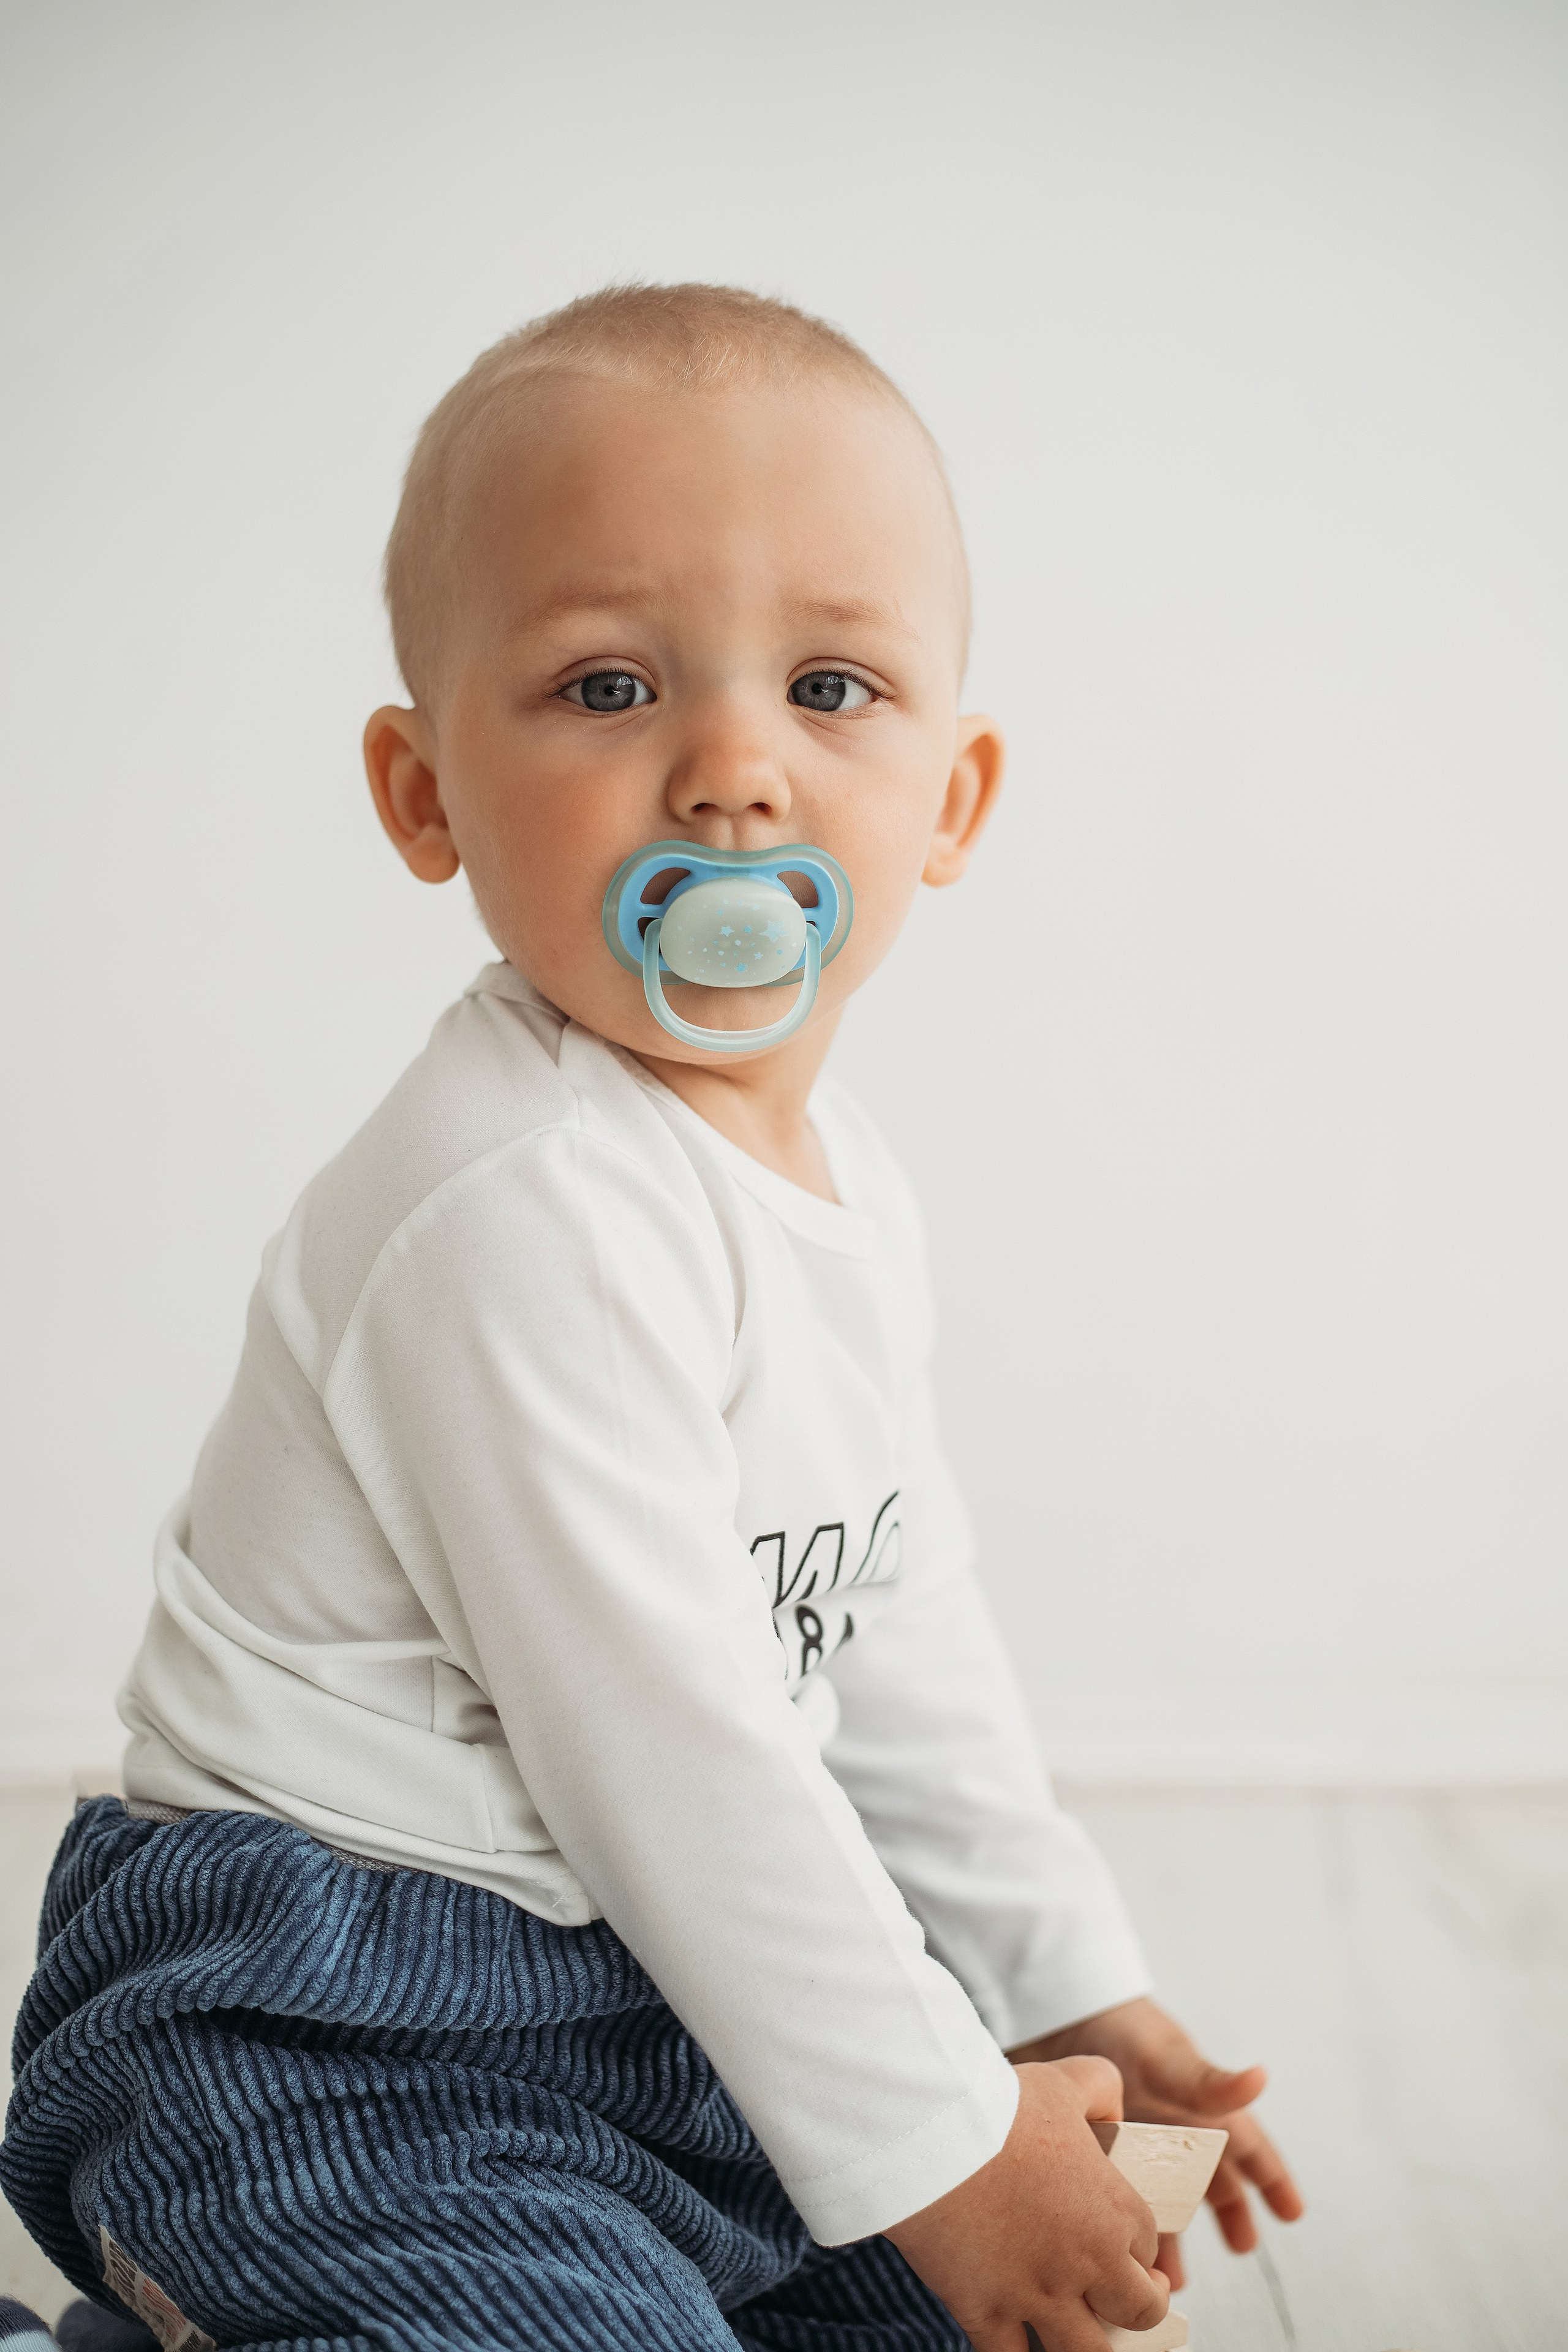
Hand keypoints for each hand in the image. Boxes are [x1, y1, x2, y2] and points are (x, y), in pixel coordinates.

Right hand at [884, 2056, 1169, 2351]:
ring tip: (1075, 2330)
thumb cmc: (997, 2104)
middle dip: (1135, 2310)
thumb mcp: (1064, 2082)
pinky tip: (1016, 2343)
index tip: (1124, 2247)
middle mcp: (1087, 2263)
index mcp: (1115, 2211)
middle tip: (1117, 2300)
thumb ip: (1101, 2090)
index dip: (1139, 2250)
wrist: (931, 2131)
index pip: (1151, 2251)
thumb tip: (1112, 2113)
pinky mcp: (985, 2313)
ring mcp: (1037, 2296)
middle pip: (1141, 2316)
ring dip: (1090, 2345)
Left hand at [1007, 1998, 1304, 2288]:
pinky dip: (1126, 2223)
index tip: (1293, 2211)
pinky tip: (1122, 2253)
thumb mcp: (1164, 2058)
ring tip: (1173, 2277)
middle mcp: (1172, 2122)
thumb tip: (1260, 2079)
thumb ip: (1207, 2082)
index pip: (1246, 2143)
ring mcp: (1137, 2136)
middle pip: (1212, 2175)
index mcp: (1198, 2103)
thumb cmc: (1118, 2025)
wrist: (1055, 2010)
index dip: (1272, 2177)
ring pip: (1166, 2195)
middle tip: (1244, 2247)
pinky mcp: (1101, 2147)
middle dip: (1231, 2211)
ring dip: (1173, 2234)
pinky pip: (1120, 2195)